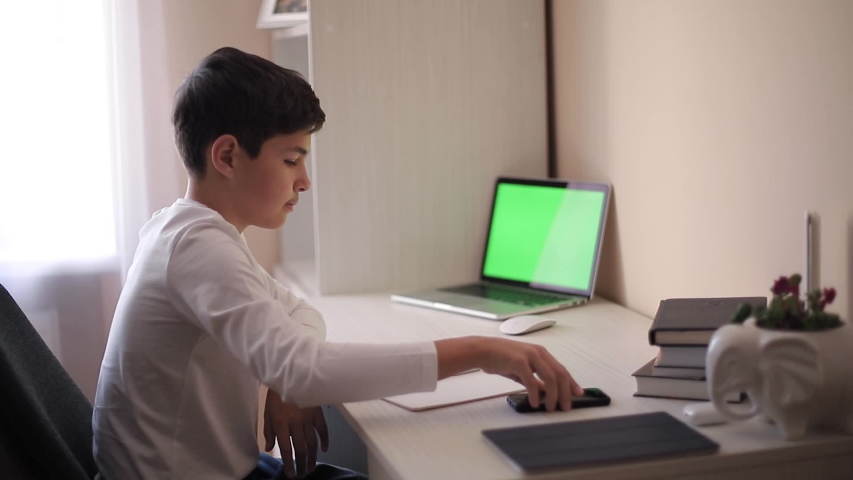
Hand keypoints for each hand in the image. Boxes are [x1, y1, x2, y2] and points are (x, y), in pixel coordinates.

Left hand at [263, 389, 328, 478]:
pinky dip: (325, 439)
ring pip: (312, 441)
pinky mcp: (317, 412)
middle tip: (302, 474)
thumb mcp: (267, 412)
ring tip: (311, 468)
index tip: (290, 474)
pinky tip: (324, 450)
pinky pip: (322, 428)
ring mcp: (308, 418)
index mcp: (281, 423)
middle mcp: (295, 423)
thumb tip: (269, 448)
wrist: (290, 374)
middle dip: (301, 464)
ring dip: (312, 457)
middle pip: (300, 448)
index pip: (285, 448)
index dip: (288, 463)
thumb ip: (268, 431)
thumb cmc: (276, 394)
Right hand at [435, 337, 583, 411]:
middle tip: (565, 407)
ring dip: (553, 396)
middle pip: (560, 374)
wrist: (482, 350)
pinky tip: (535, 403)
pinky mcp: (519, 362)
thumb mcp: (522, 368)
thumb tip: (545, 392)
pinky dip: (535, 394)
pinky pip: (532, 381)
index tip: (578, 394)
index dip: (571, 383)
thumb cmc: (501, 358)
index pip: (562, 369)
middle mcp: (538, 353)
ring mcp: (529, 356)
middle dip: (565, 393)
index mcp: (541, 353)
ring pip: (550, 378)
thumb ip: (535, 378)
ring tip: (551, 408)